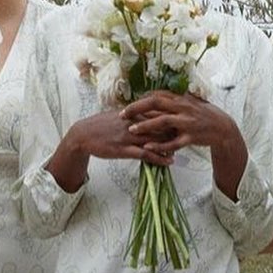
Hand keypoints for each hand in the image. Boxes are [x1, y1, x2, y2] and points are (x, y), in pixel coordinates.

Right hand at [45, 108, 172, 193]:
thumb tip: (147, 110)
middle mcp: (132, 123)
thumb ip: (134, 113)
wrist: (82, 135)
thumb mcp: (118, 115)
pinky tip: (170, 161)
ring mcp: (128, 136)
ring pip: (155, 139)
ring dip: (171, 144)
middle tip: (190, 132)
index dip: (171, 114)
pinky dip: (159, 158)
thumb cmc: (100, 125)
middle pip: (160, 124)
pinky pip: (145, 154)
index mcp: (131, 112)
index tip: (184, 117)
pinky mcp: (124, 150)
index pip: (156, 110)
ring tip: (184, 148)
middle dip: (176, 128)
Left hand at [122, 90, 235, 154]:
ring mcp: (187, 123)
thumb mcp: (189, 103)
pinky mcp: (191, 137)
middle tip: (123, 114)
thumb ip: (172, 100)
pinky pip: (173, 142)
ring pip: (163, 122)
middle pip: (157, 104)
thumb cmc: (203, 115)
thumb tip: (154, 95)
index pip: (157, 95)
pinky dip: (160, 145)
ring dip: (146, 125)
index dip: (141, 99)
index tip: (128, 105)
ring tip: (132, 129)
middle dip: (138, 108)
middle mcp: (183, 108)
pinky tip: (148, 148)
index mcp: (181, 99)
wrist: (222, 128)